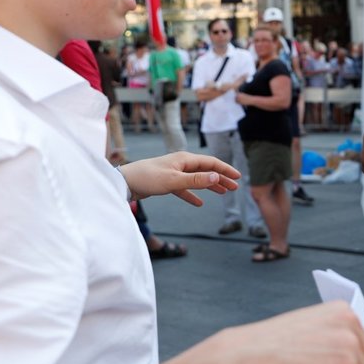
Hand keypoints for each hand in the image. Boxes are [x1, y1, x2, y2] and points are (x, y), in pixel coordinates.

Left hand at [119, 153, 239, 206]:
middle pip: (206, 170)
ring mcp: (174, 173)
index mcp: (185, 159)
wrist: (125, 182)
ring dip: (210, 185)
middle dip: (221, 178)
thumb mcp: (174, 181)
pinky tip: (199, 203)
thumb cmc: (148, 178)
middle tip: (234, 187)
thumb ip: (196, 180)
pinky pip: (184, 189)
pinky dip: (193, 195)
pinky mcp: (166, 183)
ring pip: (197, 179)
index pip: (211, 163)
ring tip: (222, 193)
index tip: (238, 177)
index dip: (225, 169)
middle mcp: (181, 164)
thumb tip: (216, 177)